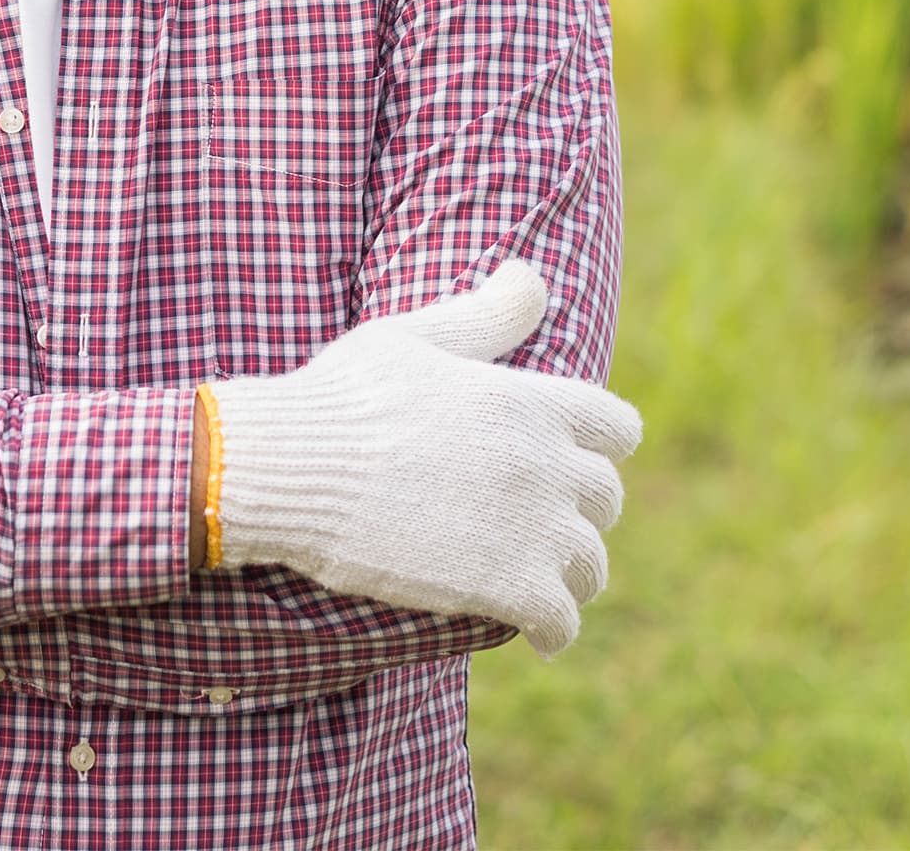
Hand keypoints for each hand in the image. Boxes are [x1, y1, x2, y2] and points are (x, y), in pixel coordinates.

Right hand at [205, 259, 640, 654]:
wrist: (292, 467)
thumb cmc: (343, 396)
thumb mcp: (416, 336)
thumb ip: (485, 315)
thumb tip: (530, 275)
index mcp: (529, 400)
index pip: (617, 428)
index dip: (603, 446)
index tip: (583, 461)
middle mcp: (545, 461)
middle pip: (606, 498)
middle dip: (585, 512)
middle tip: (555, 527)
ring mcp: (531, 527)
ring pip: (590, 562)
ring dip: (574, 574)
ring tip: (552, 586)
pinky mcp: (506, 586)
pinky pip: (561, 619)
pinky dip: (556, 629)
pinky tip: (543, 635)